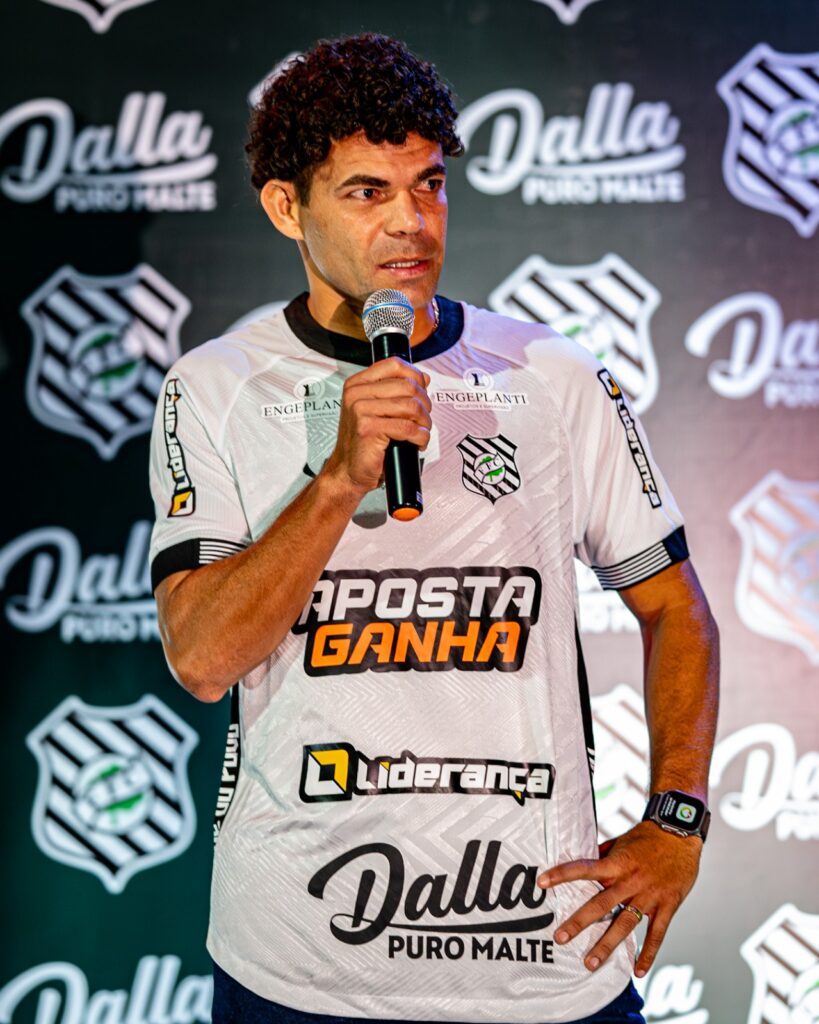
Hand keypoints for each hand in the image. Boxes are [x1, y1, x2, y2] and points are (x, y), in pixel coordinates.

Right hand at [322, 357, 431, 497]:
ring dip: (424, 422)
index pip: (395, 365)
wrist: (348, 470)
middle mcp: (356, 394)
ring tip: (421, 431)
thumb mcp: (378, 410)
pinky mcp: (368, 428)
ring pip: (410, 406)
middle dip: (424, 404)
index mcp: (358, 384)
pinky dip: (420, 436)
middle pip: (407, 386)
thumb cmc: (364, 443)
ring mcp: (360, 410)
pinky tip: (417, 442)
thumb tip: (423, 378)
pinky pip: (407, 427)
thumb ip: (397, 392)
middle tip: (423, 419)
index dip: (416, 376)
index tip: (423, 392)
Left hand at [537, 822, 702, 975]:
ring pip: (625, 924)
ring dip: (607, 945)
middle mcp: (630, 881)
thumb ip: (603, 855)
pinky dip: (648, 954)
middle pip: (601, 904)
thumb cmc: (648, 836)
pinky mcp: (668, 906)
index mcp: (617, 863)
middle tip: (560, 937)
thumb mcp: (621, 841)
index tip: (542, 882)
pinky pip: (657, 934)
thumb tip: (582, 861)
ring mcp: (649, 896)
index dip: (562, 874)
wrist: (680, 834)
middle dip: (579, 922)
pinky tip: (637, 971)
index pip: (584, 869)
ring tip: (590, 963)